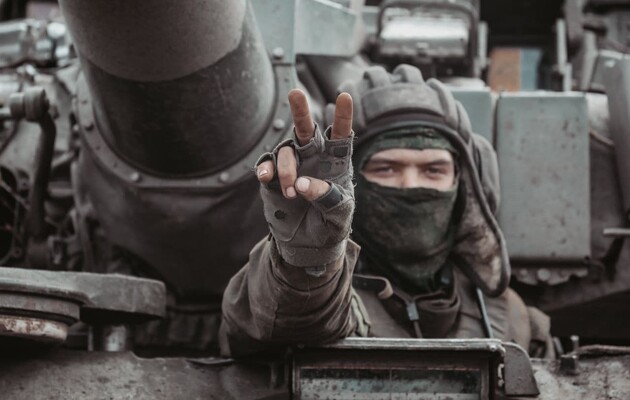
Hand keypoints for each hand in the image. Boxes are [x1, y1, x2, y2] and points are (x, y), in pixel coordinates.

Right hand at [255, 89, 354, 267]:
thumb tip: (302, 183)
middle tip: (295, 93)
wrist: (308, 245)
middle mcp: (313, 158)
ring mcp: (292, 166)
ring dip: (286, 169)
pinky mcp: (272, 178)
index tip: (345, 96)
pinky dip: (265, 169)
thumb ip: (327, 197)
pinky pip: (266, 165)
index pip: (341, 135)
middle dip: (300, 110)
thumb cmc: (331, 226)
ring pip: (285, 151)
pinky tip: (265, 178)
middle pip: (306, 128)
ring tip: (290, 193)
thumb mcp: (338, 215)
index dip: (343, 116)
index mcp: (336, 163)